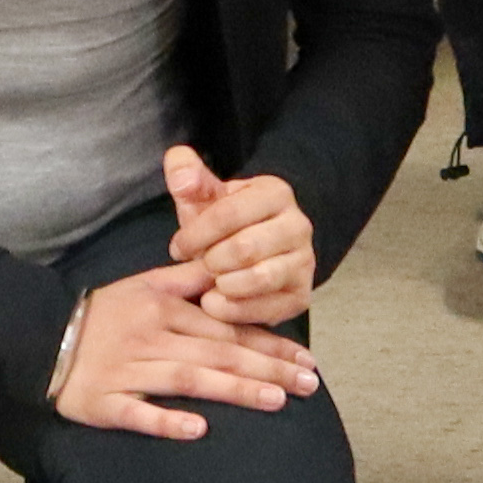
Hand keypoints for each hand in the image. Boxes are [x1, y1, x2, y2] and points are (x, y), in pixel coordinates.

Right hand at [50, 262, 323, 439]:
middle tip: (310, 384)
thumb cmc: (102, 313)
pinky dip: (167, 420)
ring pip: (188, 380)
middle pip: (218, 353)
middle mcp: (152, 337)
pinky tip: (198, 429)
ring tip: (275, 400)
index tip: (306, 358)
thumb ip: (190, 278)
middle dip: (268, 368)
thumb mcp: (144, 283)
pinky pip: (138, 413)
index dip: (270, 342)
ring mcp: (128, 370)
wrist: (40, 335)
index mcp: (165, 308)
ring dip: (233, 390)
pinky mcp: (104, 402)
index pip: (228, 326)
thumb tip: (231, 270)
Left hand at [160, 150, 314, 324]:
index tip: (177, 248)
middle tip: (196, 266)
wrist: (253, 253)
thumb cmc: (224, 224)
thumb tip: (179, 172)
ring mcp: (304, 262)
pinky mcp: (301, 295)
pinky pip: (268, 308)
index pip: (229, 213)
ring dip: (224, 285)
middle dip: (211, 261)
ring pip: (261, 278)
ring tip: (208, 285)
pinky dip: (236, 310)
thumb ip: (187, 177)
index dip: (196, 234)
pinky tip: (216, 304)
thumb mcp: (205, 197)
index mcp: (275, 193)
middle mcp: (298, 225)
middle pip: (245, 248)